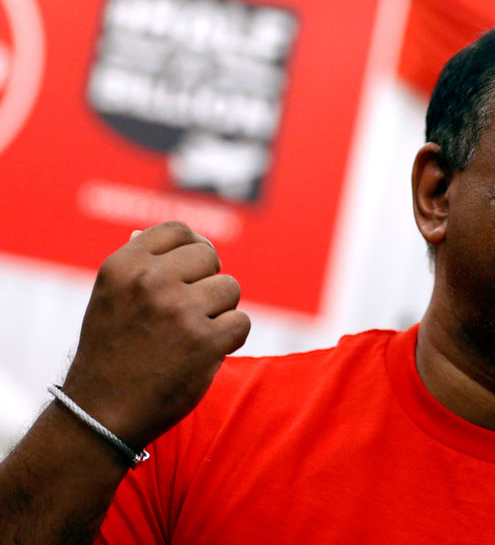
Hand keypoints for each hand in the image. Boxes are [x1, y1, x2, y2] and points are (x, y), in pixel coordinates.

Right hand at [61, 221, 250, 448]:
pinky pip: (241, 322)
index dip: (193, 248)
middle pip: (209, 257)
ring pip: (230, 288)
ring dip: (220, 311)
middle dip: (207, 281)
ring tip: (193, 334)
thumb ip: (142, 266)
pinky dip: (230, 338)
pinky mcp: (206, 341)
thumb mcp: (111, 299)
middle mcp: (151, 282)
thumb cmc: (112, 353)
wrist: (102, 413)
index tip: (194, 269)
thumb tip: (173, 237)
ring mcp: (180, 311)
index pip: (178, 231)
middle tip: (191, 310)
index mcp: (124, 266)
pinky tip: (206, 352)